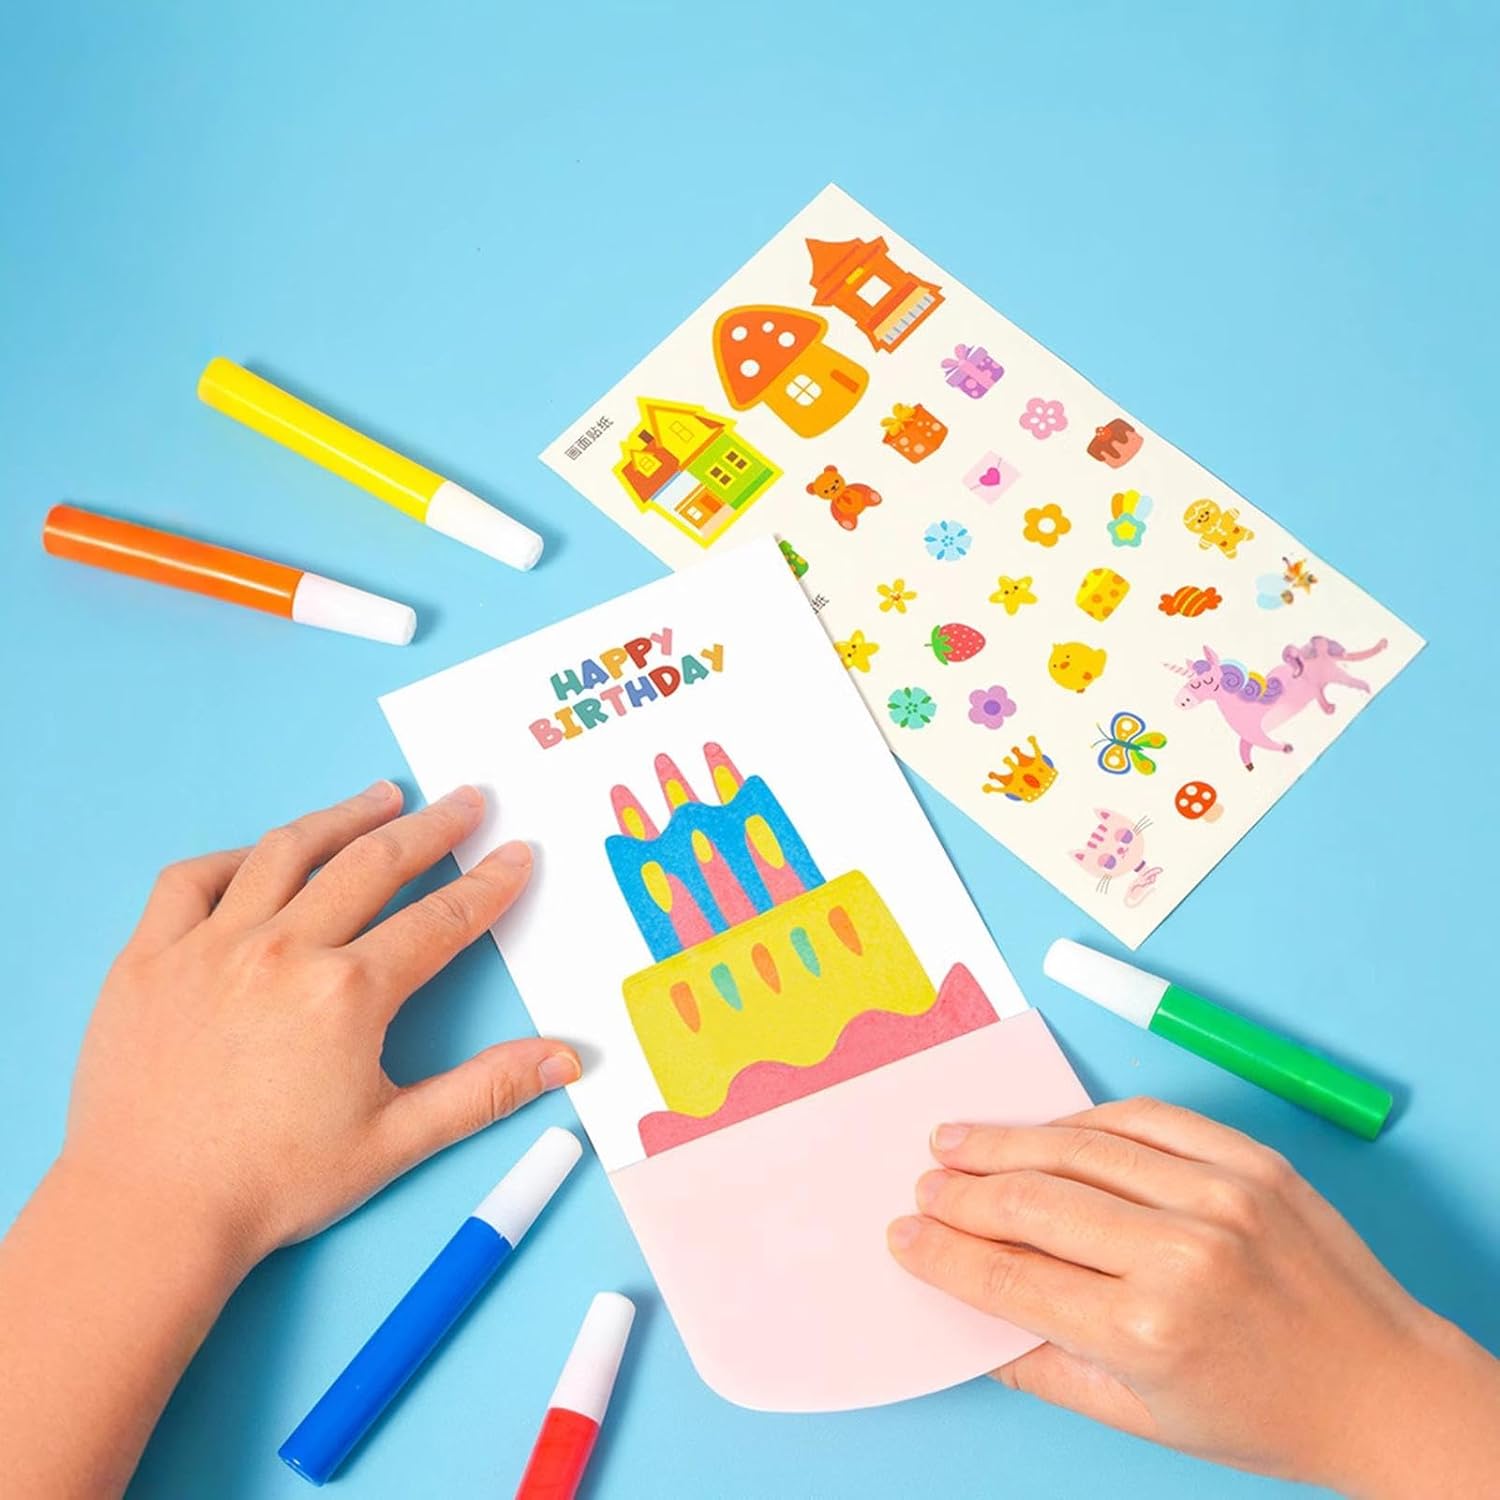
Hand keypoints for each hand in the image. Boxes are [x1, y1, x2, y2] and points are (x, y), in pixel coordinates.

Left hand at [63, 779, 578, 1264]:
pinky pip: (190, 880)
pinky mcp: (149, 957)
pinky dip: (233, 857)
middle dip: (430, 827)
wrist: (147, 1214)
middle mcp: (283, 950)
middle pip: (373, 864)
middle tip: (465, 800)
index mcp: (348, 994)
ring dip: (344, 817)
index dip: (488, 884)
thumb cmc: (271, 1186)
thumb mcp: (396, 1142)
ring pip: (286, 851)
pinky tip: (262, 853)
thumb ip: (486, 1091)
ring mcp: (209, 946)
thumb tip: (565, 1061)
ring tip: (382, 796)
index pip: (440, 920)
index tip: (515, 854)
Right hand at [888, 1098, 1499, 1496]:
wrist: (1384, 1388)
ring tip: (958, 1139)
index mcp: (1146, 1331)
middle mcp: (1179, 1254)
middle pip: (1032, 1202)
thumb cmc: (1264, 1415)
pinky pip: (1146, 1119)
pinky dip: (1084, 1119)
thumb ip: (1046, 1366)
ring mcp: (1219, 1196)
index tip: (904, 1233)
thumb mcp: (1143, 1420)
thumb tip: (970, 1314)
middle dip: (962, 1191)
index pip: (1009, 1275)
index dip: (943, 1252)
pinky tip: (1046, 1128)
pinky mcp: (1249, 1160)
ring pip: (1078, 1147)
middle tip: (923, 1182)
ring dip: (1006, 1141)